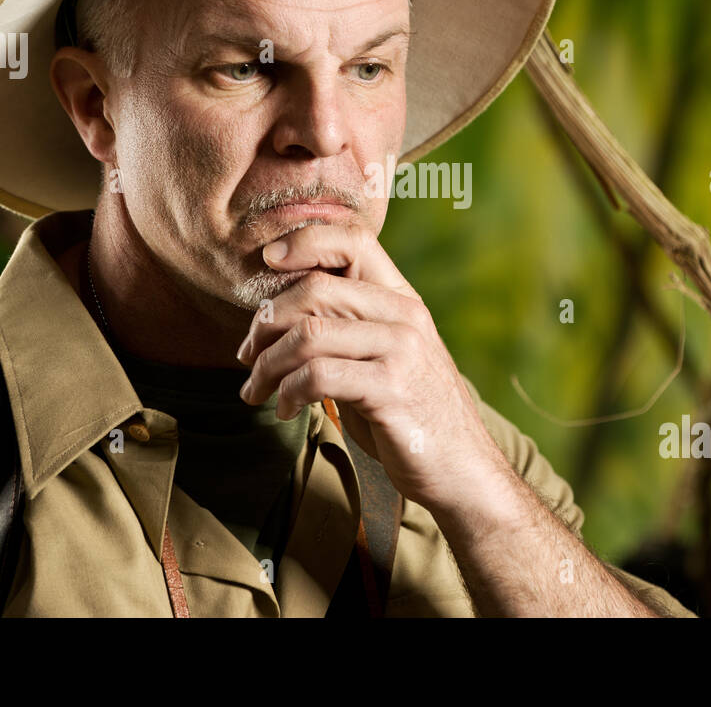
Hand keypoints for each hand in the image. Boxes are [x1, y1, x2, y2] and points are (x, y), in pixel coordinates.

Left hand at [235, 223, 507, 512]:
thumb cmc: (411, 414)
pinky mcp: (390, 389)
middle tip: (247, 355)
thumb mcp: (385, 358)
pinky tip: (285, 409)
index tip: (267, 261)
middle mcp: (405, 316)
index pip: (354, 240)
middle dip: (265, 322)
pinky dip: (287, 392)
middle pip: (314, 289)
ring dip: (267, 364)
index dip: (304, 241)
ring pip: (308, 334)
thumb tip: (274, 315)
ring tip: (256, 389)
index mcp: (402, 300)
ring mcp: (401, 351)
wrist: (462, 469)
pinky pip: (317, 376)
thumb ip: (348, 328)